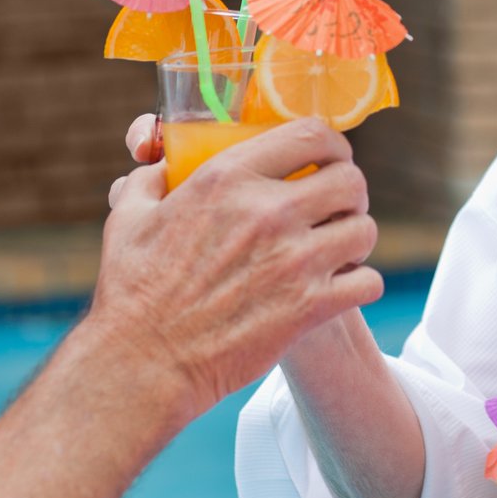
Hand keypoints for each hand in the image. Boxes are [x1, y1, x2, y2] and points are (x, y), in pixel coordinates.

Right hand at [91, 119, 382, 418]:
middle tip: (337, 208)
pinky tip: (340, 287)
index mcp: (228, 177)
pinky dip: (360, 284)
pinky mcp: (309, 308)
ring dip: (355, 238)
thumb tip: (161, 163)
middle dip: (350, 192)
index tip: (329, 158)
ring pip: (364, 230)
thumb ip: (152, 178)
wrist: (143, 364)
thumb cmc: (131, 291)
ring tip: (339, 250)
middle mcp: (268, 211)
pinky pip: (367, 282)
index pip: (311, 133)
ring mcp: (293, 260)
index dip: (331, 144)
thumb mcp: (129, 216)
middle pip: (350, 180)